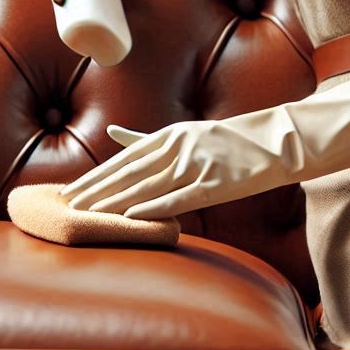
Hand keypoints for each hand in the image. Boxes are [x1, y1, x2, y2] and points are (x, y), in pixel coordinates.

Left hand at [56, 70, 349, 219]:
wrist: (282, 139)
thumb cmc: (232, 140)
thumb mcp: (189, 132)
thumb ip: (150, 136)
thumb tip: (116, 132)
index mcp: (174, 134)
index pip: (125, 157)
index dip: (97, 175)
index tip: (69, 191)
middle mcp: (182, 144)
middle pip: (130, 171)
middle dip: (97, 189)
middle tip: (67, 207)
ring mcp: (200, 162)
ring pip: (149, 184)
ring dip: (116, 201)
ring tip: (89, 215)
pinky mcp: (218, 180)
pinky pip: (181, 197)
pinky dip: (154, 207)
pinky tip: (133, 217)